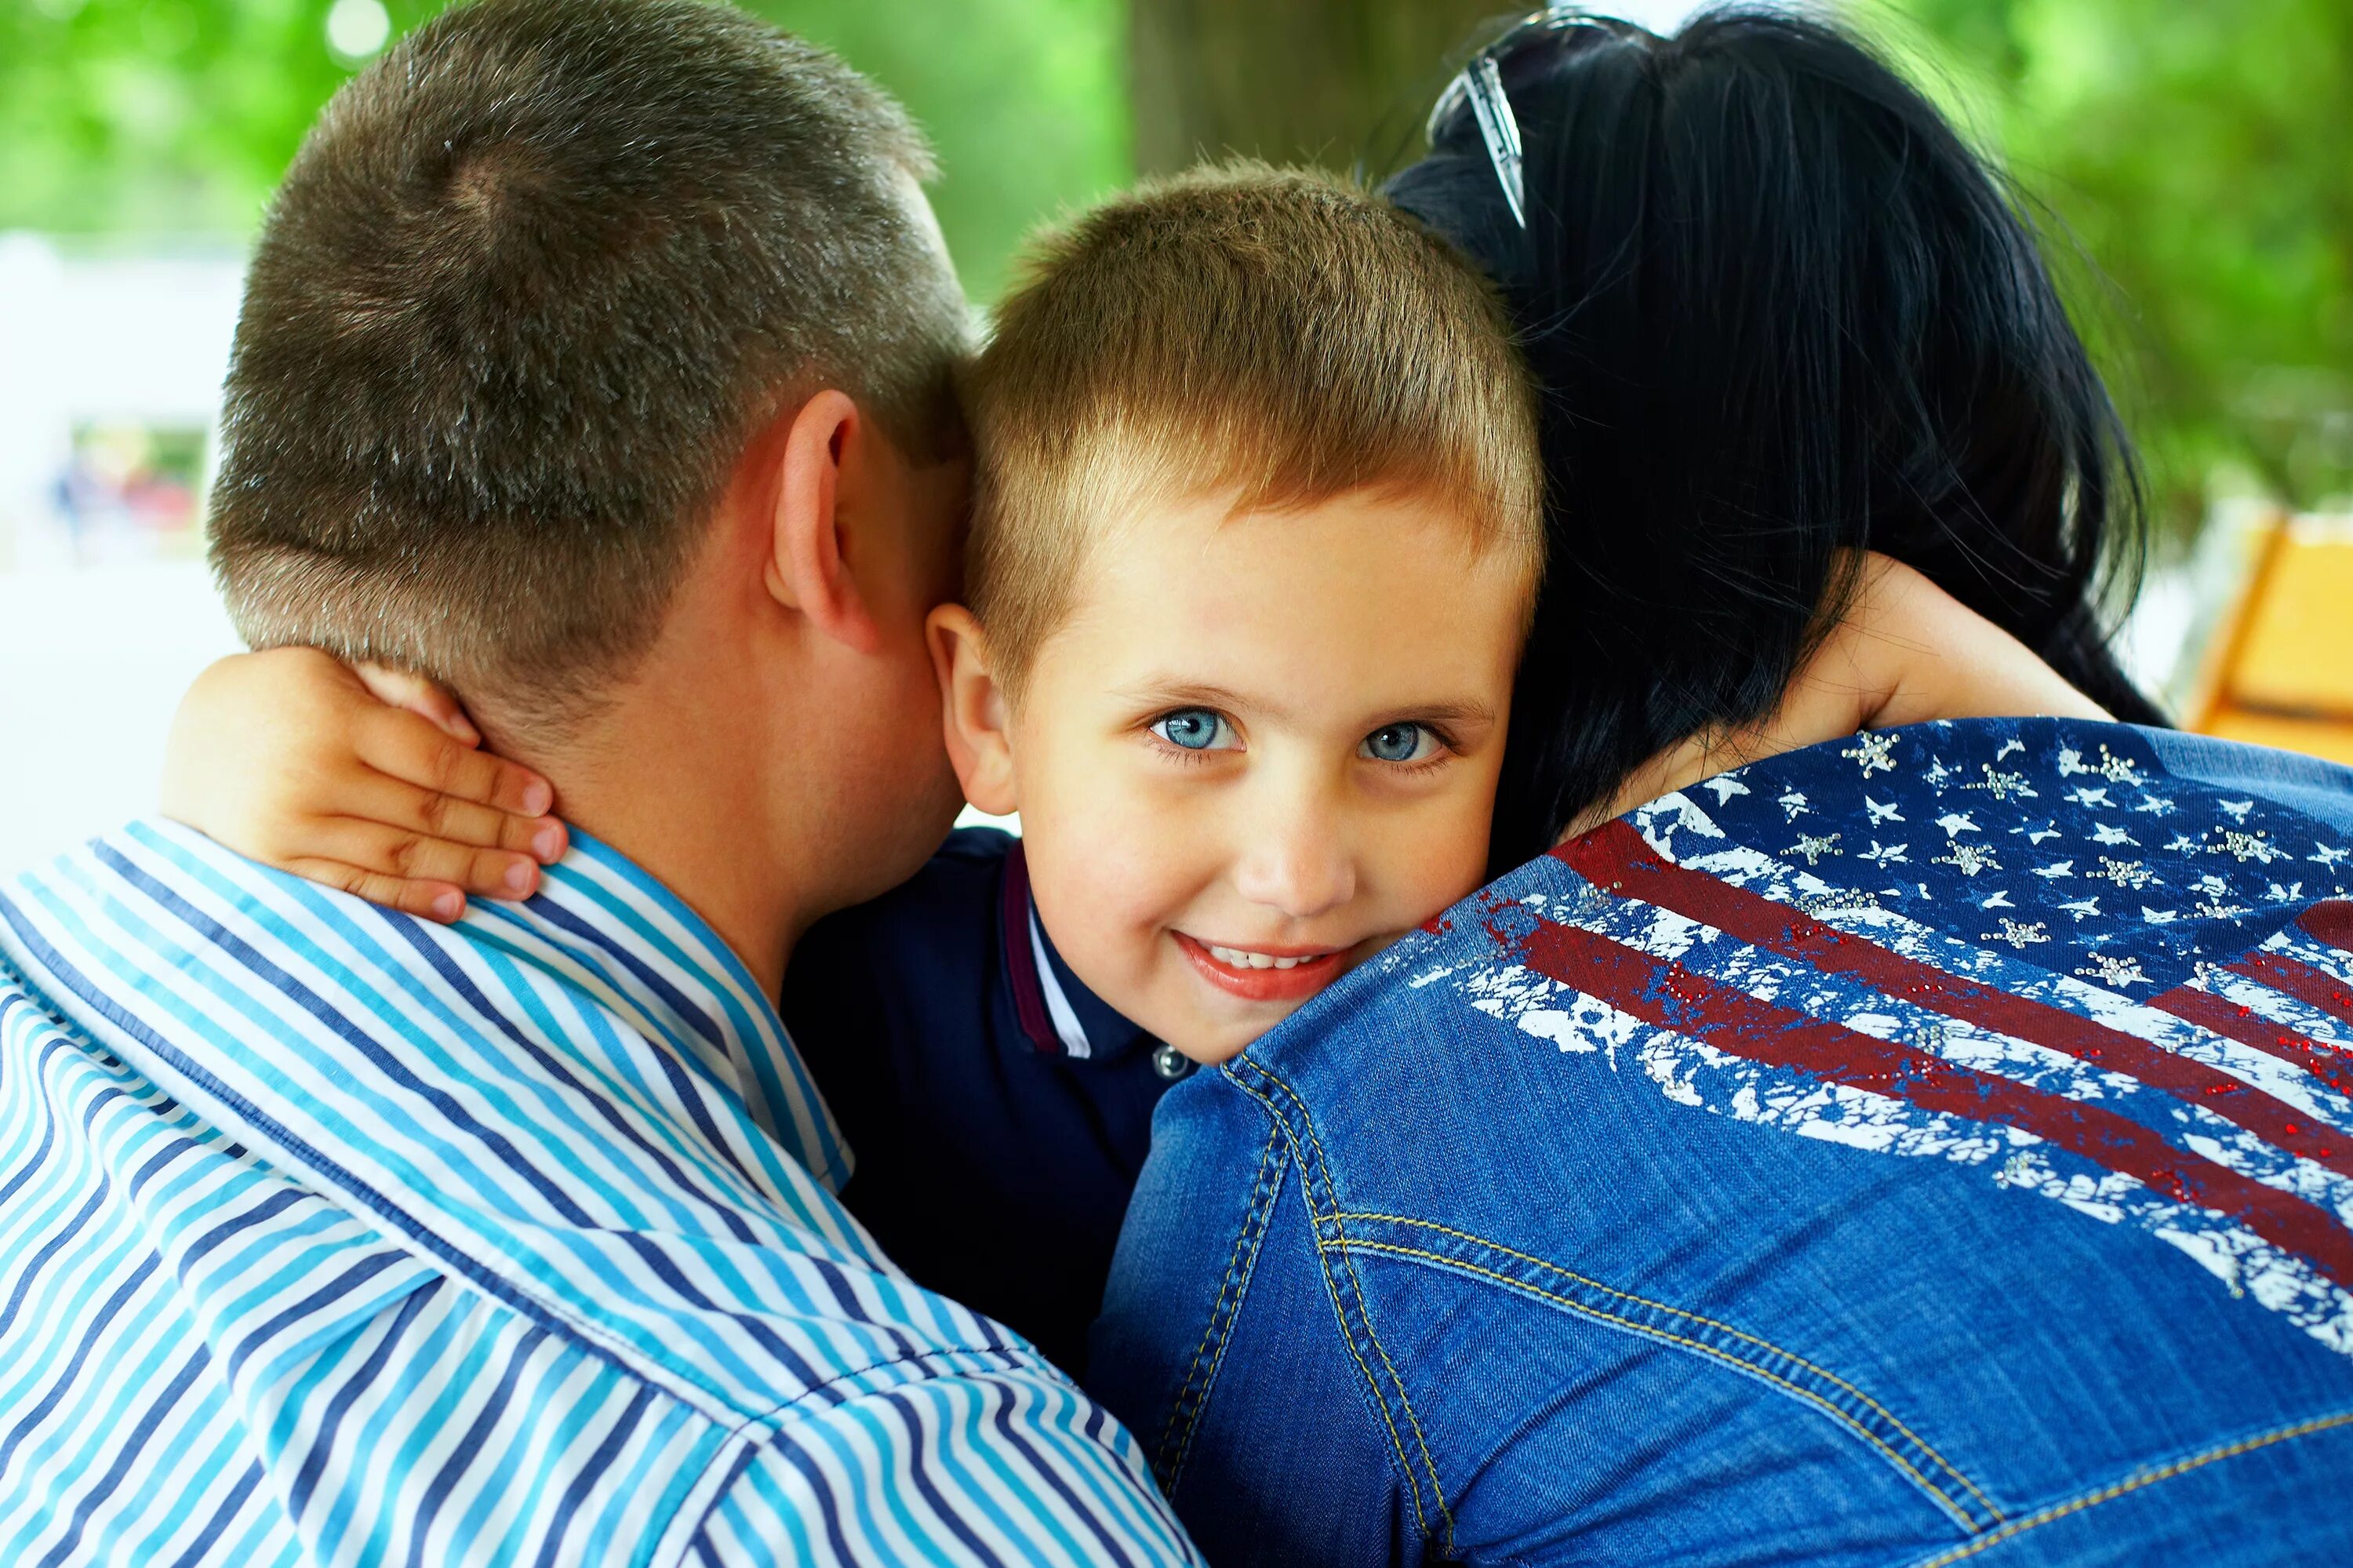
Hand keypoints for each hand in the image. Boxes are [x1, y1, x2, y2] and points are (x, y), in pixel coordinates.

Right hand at [160, 648, 567, 921]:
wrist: (194, 734)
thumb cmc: (288, 693)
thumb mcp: (339, 667)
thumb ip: (407, 689)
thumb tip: (470, 736)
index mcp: (337, 718)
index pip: (436, 760)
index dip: (497, 783)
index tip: (546, 799)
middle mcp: (314, 775)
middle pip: (428, 812)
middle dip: (500, 832)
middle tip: (556, 848)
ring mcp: (293, 825)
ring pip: (401, 854)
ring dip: (471, 871)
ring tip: (527, 881)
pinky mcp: (279, 862)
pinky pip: (356, 884)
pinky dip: (409, 897)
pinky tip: (457, 905)